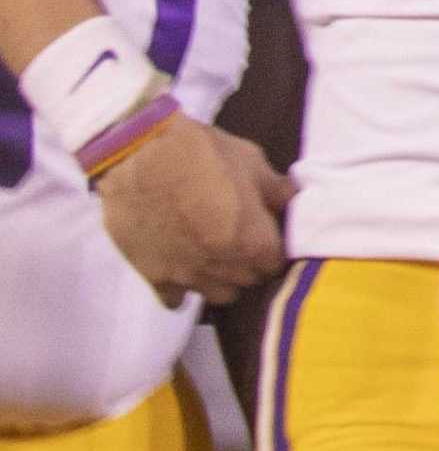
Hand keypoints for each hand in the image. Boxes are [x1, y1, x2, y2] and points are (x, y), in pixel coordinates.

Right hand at [94, 115, 291, 307]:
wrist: (134, 152)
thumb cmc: (198, 151)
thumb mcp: (249, 160)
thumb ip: (276, 188)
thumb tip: (292, 201)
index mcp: (254, 241)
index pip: (275, 263)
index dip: (272, 248)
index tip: (264, 236)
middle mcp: (225, 265)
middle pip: (249, 279)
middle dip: (249, 263)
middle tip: (238, 242)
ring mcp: (187, 274)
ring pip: (218, 295)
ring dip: (221, 278)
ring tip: (213, 256)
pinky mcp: (153, 275)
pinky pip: (175, 299)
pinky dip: (181, 288)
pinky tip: (181, 267)